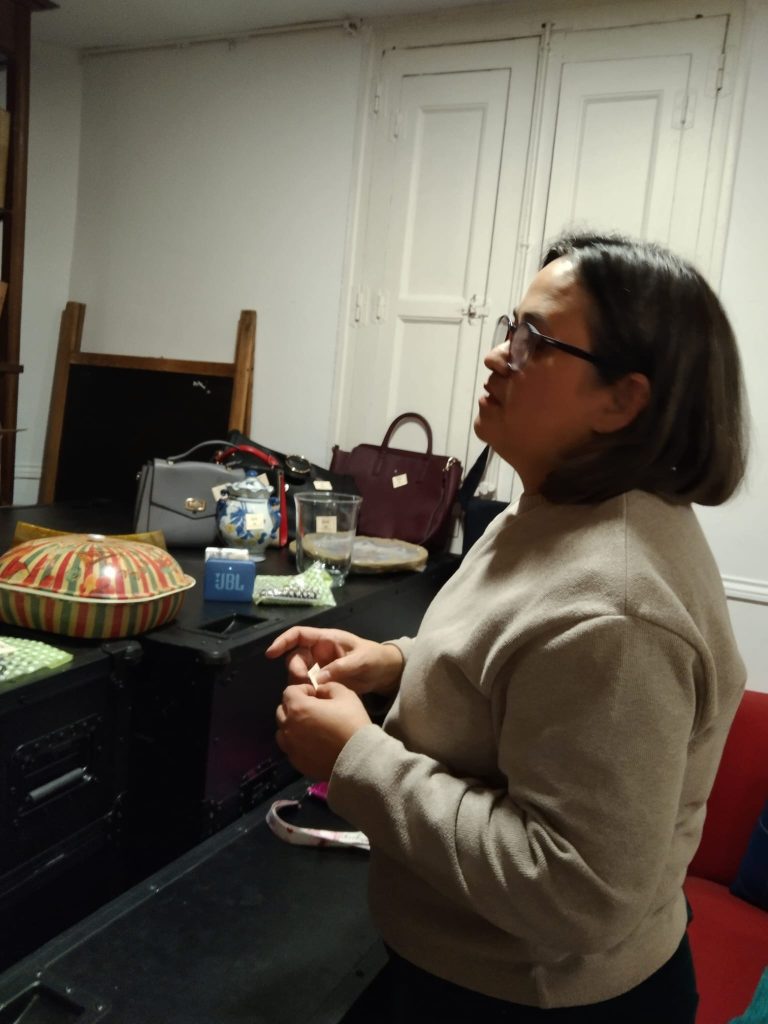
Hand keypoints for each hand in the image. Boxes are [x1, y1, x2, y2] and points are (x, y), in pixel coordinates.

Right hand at [265, 626, 403, 695]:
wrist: (386, 673)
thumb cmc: (375, 659)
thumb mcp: (361, 661)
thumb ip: (341, 668)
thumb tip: (318, 679)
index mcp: (327, 639)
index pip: (299, 635)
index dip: (283, 641)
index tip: (271, 654)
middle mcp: (320, 652)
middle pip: (296, 656)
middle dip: (295, 669)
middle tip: (303, 682)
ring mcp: (322, 667)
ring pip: (300, 672)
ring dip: (300, 682)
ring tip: (311, 692)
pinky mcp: (324, 681)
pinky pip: (308, 684)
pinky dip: (306, 691)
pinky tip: (313, 698)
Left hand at [275, 682, 371, 778]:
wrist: (358, 758)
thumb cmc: (352, 723)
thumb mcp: (345, 695)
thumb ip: (328, 687)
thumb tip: (319, 691)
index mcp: (299, 708)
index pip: (289, 691)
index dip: (303, 690)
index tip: (316, 695)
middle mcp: (289, 727)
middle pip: (282, 711)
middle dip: (295, 706)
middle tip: (312, 710)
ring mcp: (290, 747)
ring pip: (282, 731)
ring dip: (292, 725)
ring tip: (309, 728)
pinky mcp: (296, 762)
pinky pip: (290, 748)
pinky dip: (296, 743)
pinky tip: (312, 744)